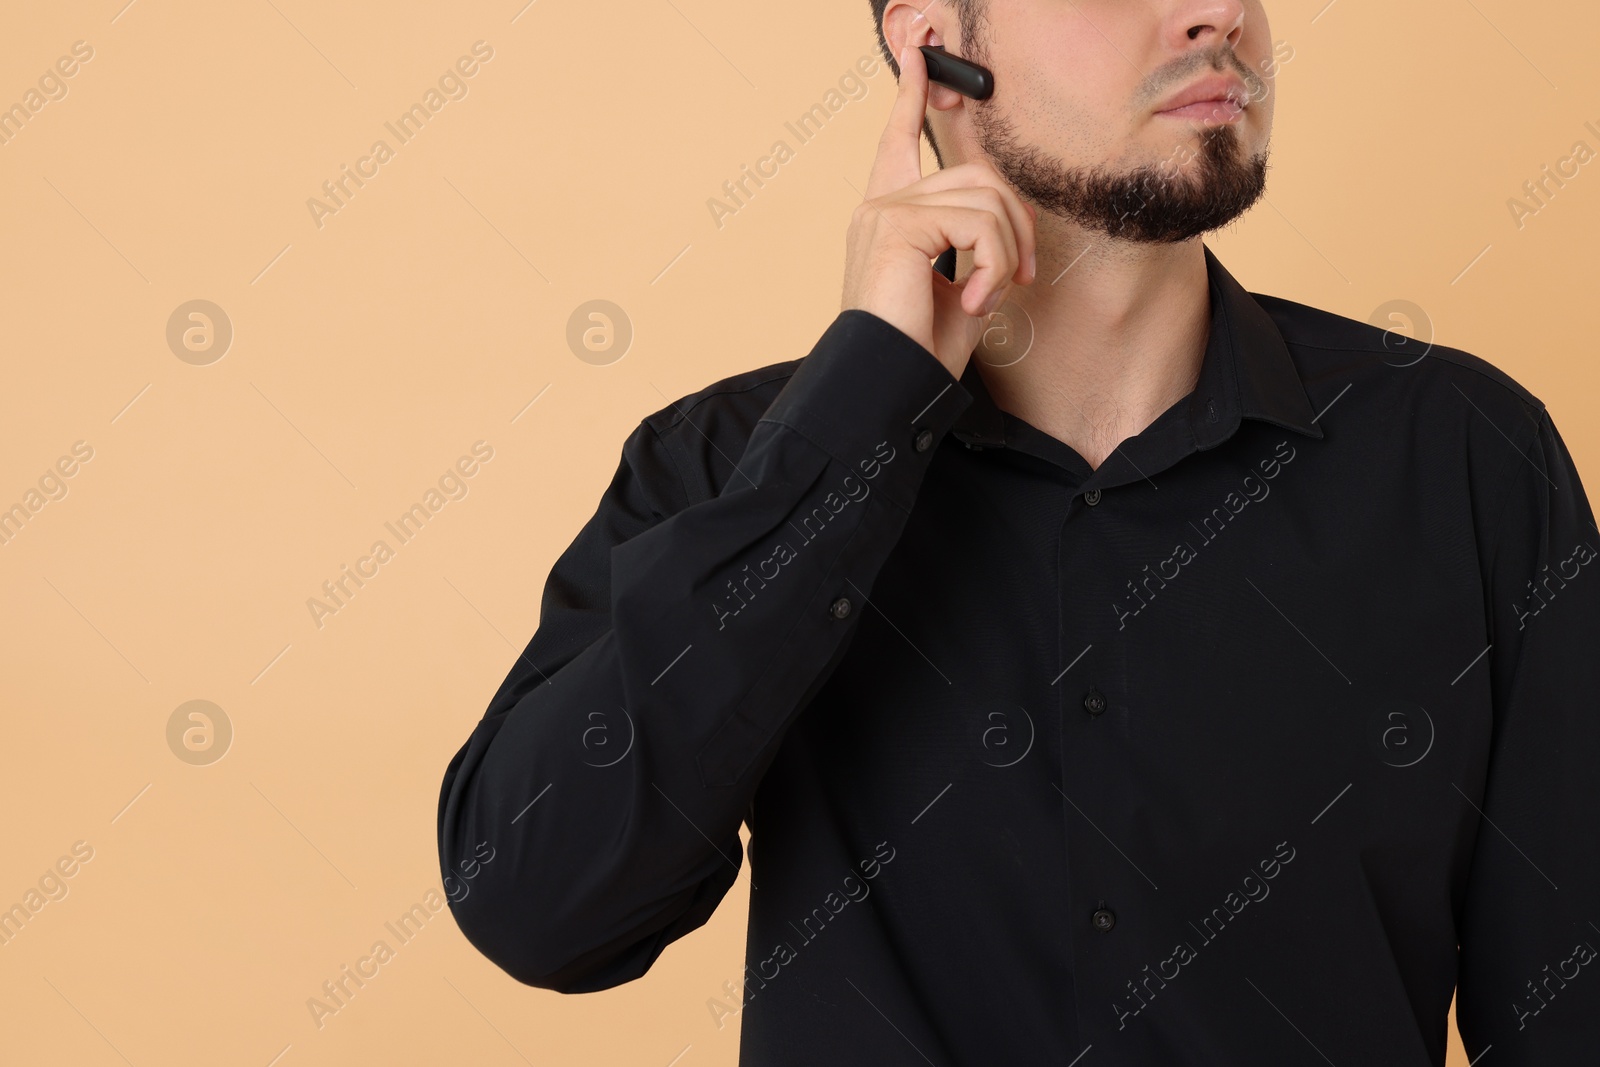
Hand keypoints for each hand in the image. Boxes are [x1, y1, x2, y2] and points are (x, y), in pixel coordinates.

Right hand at [840, 42, 1036, 378]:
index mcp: (889, 219)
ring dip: (1006, 253)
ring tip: (988, 296)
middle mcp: (881, 207)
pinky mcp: (898, 226)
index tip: (918, 56)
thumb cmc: (917, 353)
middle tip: (1022, 278)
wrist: (890, 386)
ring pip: (985, 198)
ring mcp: (885, 213)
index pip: (898, 141)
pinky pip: (977, 224)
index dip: (910, 96)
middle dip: (1015, 224)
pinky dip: (992, 265)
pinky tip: (973, 299)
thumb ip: (979, 251)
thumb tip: (1008, 234)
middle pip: (976, 175)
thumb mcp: (961, 293)